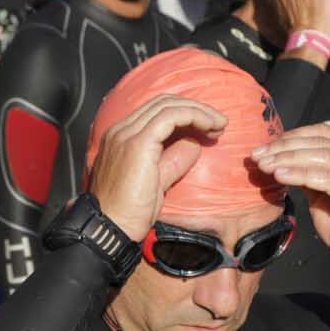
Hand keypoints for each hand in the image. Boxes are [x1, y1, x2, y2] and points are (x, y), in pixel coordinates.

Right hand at [85, 92, 231, 240]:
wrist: (110, 228)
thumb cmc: (129, 214)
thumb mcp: (157, 183)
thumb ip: (173, 161)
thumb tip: (194, 144)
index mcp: (122, 138)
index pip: (156, 112)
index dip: (185, 114)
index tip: (208, 129)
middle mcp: (121, 130)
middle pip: (163, 102)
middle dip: (195, 108)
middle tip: (219, 123)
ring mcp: (127, 134)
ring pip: (168, 105)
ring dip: (198, 111)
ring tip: (219, 124)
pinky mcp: (138, 143)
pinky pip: (171, 117)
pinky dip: (194, 116)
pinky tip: (210, 126)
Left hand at [250, 124, 329, 292]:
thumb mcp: (323, 195)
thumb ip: (309, 174)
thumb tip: (282, 159)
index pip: (323, 133)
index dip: (292, 136)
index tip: (265, 146)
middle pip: (320, 143)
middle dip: (284, 147)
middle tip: (258, 155)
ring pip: (322, 157)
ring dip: (288, 159)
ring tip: (265, 165)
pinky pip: (326, 178)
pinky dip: (300, 174)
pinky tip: (280, 176)